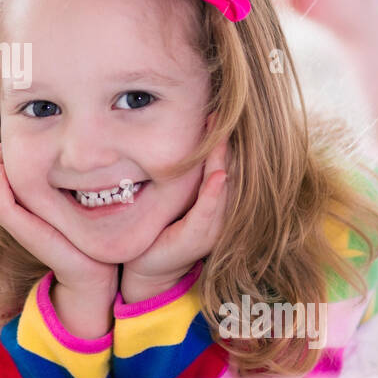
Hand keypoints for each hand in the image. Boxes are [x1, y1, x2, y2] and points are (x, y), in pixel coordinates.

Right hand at [0, 144, 116, 295]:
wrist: (94, 271)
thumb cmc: (84, 235)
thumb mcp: (69, 202)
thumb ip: (58, 182)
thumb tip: (64, 152)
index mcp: (20, 210)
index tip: (10, 142)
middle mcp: (14, 218)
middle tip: (5, 144)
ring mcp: (18, 226)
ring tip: (4, 154)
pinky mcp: (26, 233)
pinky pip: (1, 206)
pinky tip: (6, 171)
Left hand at [121, 124, 230, 303]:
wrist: (148, 267)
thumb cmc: (159, 228)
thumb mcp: (173, 196)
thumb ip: (182, 173)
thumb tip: (174, 135)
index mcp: (214, 200)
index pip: (222, 162)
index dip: (221, 138)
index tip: (216, 110)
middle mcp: (220, 212)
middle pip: (229, 170)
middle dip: (225, 143)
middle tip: (220, 113)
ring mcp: (212, 226)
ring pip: (223, 187)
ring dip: (223, 161)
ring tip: (222, 136)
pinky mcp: (197, 238)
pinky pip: (208, 212)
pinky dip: (214, 194)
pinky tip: (218, 176)